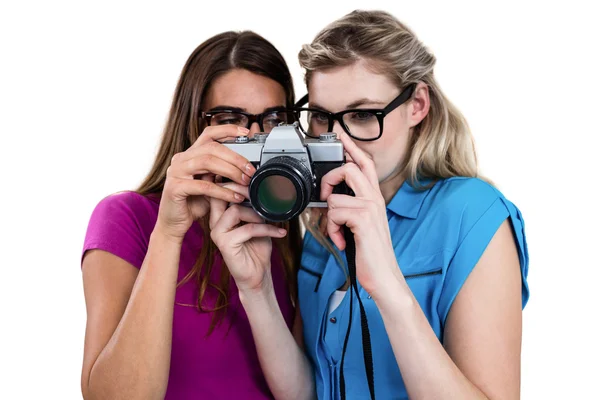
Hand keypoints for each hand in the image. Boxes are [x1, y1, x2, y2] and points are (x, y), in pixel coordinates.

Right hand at [155, 125, 254, 241]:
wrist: (174, 224)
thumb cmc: (193, 204)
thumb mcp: (211, 184)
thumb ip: (222, 173)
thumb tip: (246, 167)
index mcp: (190, 154)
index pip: (208, 134)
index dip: (227, 130)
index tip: (245, 132)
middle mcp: (181, 159)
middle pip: (211, 148)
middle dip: (235, 157)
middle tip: (251, 170)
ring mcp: (175, 172)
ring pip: (207, 162)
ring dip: (230, 171)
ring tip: (245, 181)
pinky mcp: (175, 188)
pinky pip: (203, 186)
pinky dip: (222, 191)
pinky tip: (235, 197)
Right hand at [208, 191, 286, 293]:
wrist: (257, 275)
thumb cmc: (256, 249)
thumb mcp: (257, 223)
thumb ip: (255, 207)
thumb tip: (265, 190)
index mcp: (221, 216)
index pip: (220, 191)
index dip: (235, 182)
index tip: (253, 180)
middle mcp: (215, 223)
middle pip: (221, 196)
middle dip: (242, 190)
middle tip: (261, 192)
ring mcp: (218, 234)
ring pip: (235, 211)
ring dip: (257, 214)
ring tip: (269, 219)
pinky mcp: (225, 244)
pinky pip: (247, 229)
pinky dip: (266, 229)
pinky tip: (278, 233)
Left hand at [321, 133, 400, 295]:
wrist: (383, 276)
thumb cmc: (369, 252)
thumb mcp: (358, 225)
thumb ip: (348, 209)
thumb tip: (328, 200)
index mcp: (374, 197)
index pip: (364, 163)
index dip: (352, 147)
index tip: (339, 134)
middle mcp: (375, 199)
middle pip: (350, 167)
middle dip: (330, 178)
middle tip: (326, 195)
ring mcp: (370, 208)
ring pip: (335, 195)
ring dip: (330, 216)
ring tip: (338, 231)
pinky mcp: (363, 220)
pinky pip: (335, 212)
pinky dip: (333, 229)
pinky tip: (341, 239)